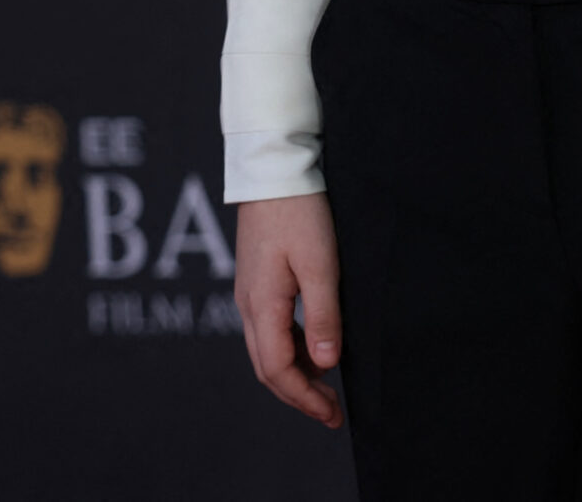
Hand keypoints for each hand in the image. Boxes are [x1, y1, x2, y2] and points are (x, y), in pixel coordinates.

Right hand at [233, 192, 343, 427]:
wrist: (272, 168)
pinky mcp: (256, 278)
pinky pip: (270, 327)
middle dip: (299, 394)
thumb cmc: (298, 211)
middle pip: (267, 367)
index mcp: (262, 304)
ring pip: (267, 349)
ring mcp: (249, 291)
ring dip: (296, 372)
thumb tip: (326, 364)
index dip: (305, 398)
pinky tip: (314, 346)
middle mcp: (249, 303)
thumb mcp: (320, 264)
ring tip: (328, 384)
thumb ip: (323, 316)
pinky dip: (292, 347)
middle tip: (331, 411)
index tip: (332, 414)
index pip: (278, 370)